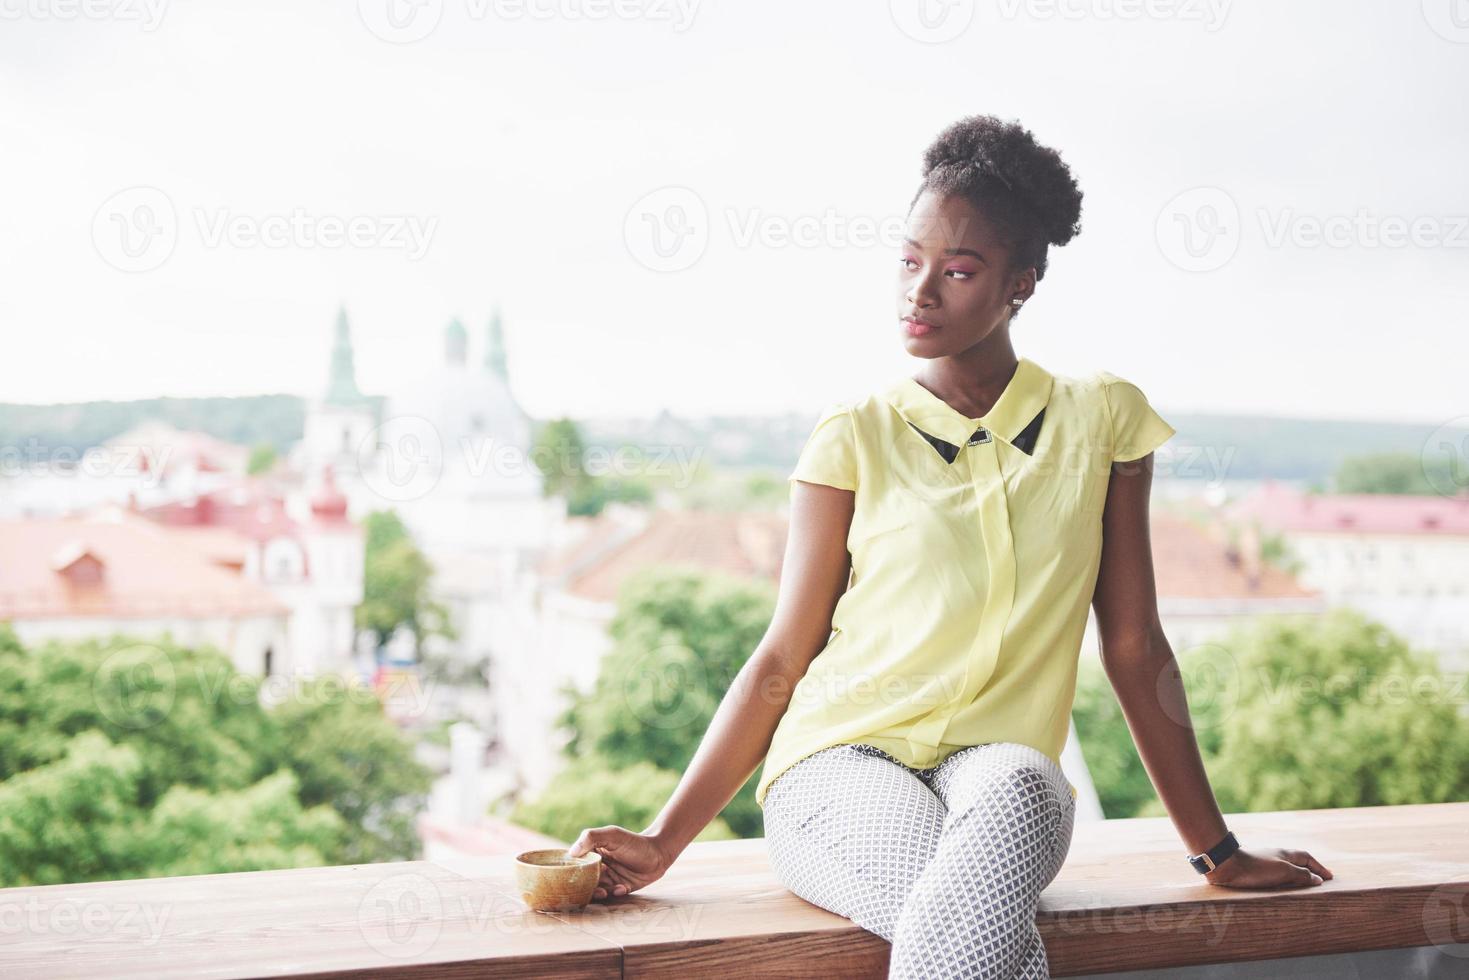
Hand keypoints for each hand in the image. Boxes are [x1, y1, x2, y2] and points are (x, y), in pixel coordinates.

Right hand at [566, 825, 674, 900]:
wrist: (659, 852)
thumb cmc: (633, 841)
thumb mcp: (611, 835)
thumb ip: (591, 838)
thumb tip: (571, 852)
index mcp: (592, 854)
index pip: (575, 865)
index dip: (572, 872)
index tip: (572, 877)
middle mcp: (598, 868)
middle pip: (584, 881)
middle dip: (586, 887)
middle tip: (593, 888)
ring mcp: (609, 879)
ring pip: (597, 890)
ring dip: (600, 893)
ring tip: (606, 891)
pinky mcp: (620, 888)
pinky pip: (613, 896)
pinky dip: (615, 893)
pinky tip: (622, 888)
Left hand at [1203, 846, 1333, 888]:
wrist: (1227, 865)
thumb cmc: (1256, 868)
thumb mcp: (1284, 871)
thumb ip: (1301, 875)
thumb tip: (1317, 880)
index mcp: (1286, 854)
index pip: (1308, 858)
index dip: (1319, 868)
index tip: (1330, 877)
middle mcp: (1276, 856)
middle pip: (1298, 862)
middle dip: (1309, 871)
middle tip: (1320, 881)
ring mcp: (1266, 862)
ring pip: (1286, 868)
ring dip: (1297, 876)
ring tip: (1304, 887)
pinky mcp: (1255, 871)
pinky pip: (1276, 875)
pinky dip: (1284, 881)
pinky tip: (1282, 888)